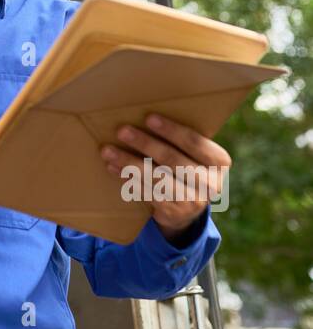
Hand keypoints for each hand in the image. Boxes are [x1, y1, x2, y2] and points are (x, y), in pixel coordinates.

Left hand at [100, 113, 230, 240]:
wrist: (187, 209)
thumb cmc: (185, 168)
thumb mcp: (193, 155)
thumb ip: (180, 141)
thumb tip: (142, 115)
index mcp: (219, 161)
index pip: (194, 142)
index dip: (171, 130)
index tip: (149, 118)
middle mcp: (210, 183)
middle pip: (172, 158)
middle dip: (144, 143)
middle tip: (122, 131)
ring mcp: (194, 201)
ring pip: (156, 177)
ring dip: (129, 162)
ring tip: (108, 150)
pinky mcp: (174, 213)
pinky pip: (148, 192)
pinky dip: (129, 179)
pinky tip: (114, 168)